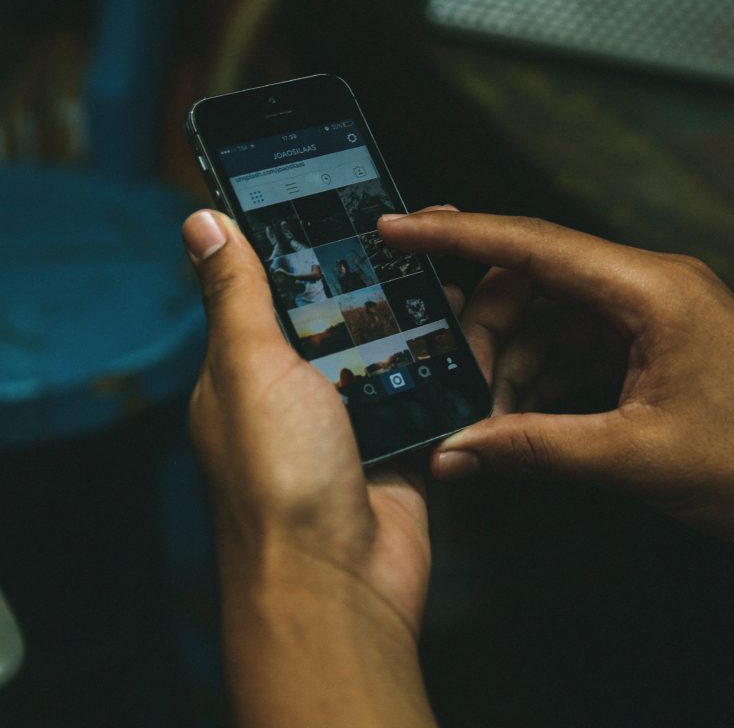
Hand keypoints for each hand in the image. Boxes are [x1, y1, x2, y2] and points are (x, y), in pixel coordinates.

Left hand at [182, 210, 435, 727]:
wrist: (339, 580)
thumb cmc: (278, 479)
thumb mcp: (250, 368)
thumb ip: (236, 295)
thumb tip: (202, 224)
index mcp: (252, 368)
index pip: (282, 286)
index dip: (317, 244)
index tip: (353, 201)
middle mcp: (303, 390)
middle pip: (352, 313)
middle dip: (390, 273)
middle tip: (431, 229)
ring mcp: (357, 416)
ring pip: (400, 347)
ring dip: (431, 312)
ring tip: (469, 267)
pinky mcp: (404, 441)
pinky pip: (433, 389)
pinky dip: (456, 361)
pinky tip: (484, 326)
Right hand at [379, 210, 733, 549]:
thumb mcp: (639, 457)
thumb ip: (538, 450)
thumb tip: (461, 451)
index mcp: (649, 290)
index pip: (531, 244)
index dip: (456, 235)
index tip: (400, 230)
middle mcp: (643, 289)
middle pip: (530, 285)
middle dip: (482, 331)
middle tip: (450, 380)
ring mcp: (644, 318)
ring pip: (544, 322)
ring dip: (508, 367)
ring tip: (488, 418)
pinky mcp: (644, 347)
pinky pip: (569, 349)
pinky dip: (537, 382)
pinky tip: (520, 419)